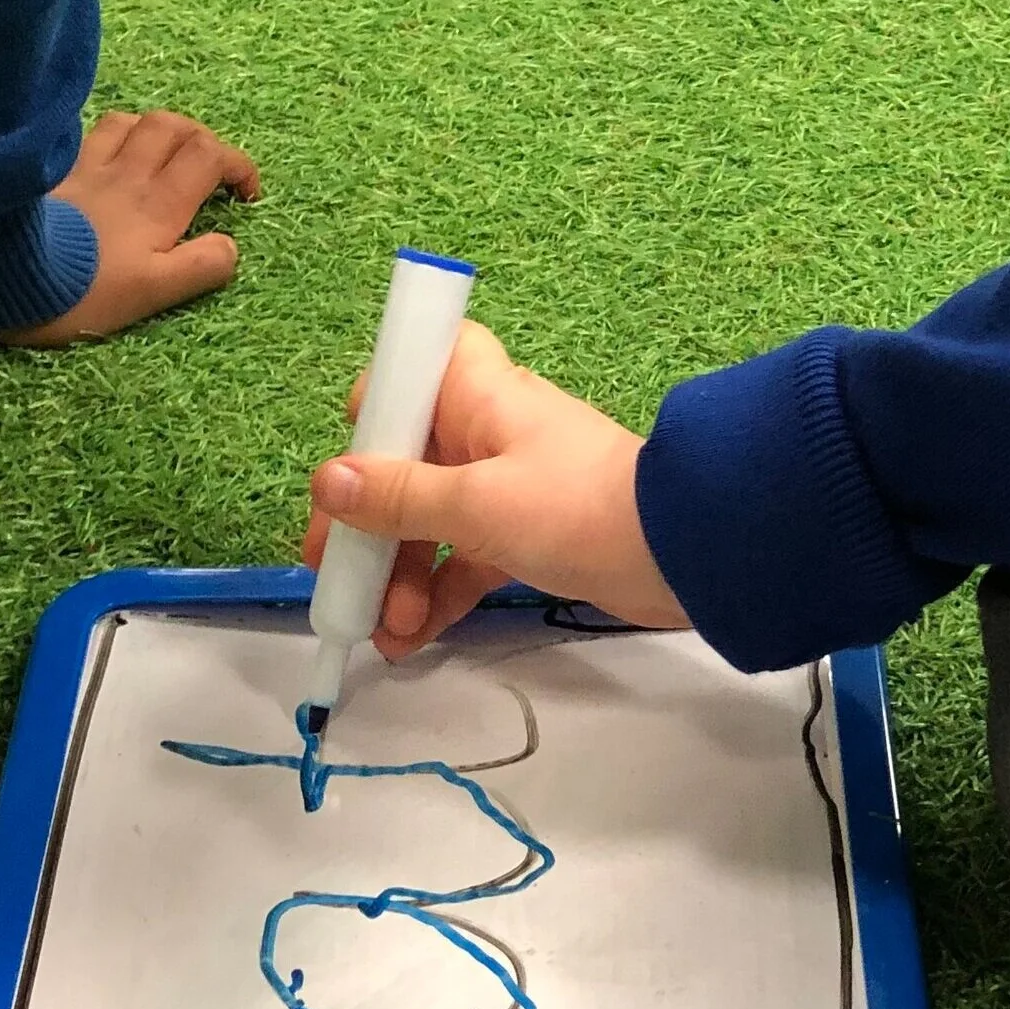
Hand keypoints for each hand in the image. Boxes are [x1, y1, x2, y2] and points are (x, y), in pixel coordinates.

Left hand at [0, 110, 260, 345]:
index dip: (238, 165)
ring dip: (154, 131)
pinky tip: (104, 156)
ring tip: (157, 156)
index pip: (211, 156)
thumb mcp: (151, 294)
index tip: (244, 194)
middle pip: (175, 126)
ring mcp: (84, 166)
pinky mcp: (51, 171)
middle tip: (206, 168)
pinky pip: (86, 135)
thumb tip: (230, 246)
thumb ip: (200, 267)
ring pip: (130, 122)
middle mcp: (127, 173)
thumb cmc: (81, 292)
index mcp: (159, 202)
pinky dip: (108, 137)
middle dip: (201, 138)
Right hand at [301, 321, 687, 659]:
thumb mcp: (475, 504)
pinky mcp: (525, 536)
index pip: (413, 366)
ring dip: (397, 572)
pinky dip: (435, 594)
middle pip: (404, 462)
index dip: (376, 408)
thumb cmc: (573, 508)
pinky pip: (461, 559)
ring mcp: (506, 486)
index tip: (349, 467)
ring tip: (384, 630)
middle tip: (335, 579)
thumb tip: (329, 479)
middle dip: (366, 522)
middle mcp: (486, 432)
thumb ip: (398, 497)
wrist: (680, 554)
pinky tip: (410, 642)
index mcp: (475, 396)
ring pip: (428, 519)